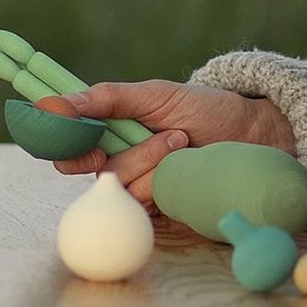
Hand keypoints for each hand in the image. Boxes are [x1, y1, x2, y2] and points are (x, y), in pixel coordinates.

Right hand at [52, 80, 295, 207]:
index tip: (90, 148)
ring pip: (123, 188)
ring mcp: (138, 187)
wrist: (252, 134)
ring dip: (155, 163)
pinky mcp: (160, 212)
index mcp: (107, 132)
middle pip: (91, 170)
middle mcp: (116, 161)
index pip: (65, 147)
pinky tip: (187, 169)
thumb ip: (105, 98)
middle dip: (131, 155)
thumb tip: (54, 104)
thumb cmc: (202, 108)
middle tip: (163, 137)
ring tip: (185, 143)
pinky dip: (167, 185)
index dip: (66, 150)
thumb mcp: (152, 94)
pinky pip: (146, 207)